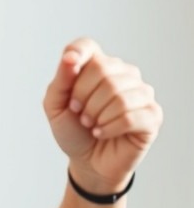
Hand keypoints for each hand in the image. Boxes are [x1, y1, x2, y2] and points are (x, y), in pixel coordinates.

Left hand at [43, 38, 162, 191]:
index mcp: (97, 67)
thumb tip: (70, 58)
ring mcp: (141, 93)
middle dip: (83, 98)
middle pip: (102, 69)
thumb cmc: (73, 131)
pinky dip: (109, 128)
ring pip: (118, 94)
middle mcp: (123, 74)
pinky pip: (130, 116)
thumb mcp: (55, 107)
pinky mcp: (151, 115)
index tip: (69, 65)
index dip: (77, 53)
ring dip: (96, 115)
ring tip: (92, 125)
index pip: (87, 46)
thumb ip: (61, 80)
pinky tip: (102, 133)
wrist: (87, 162)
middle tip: (80, 114)